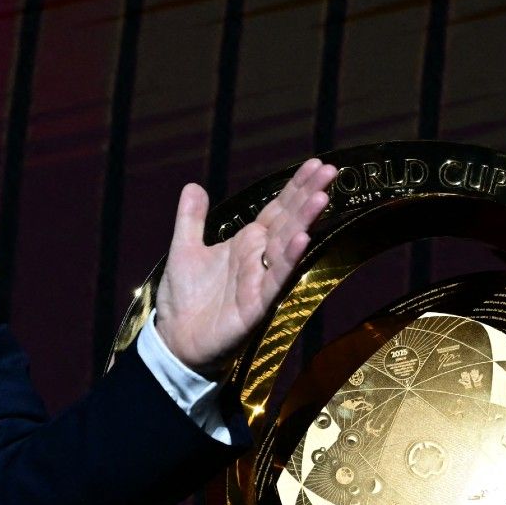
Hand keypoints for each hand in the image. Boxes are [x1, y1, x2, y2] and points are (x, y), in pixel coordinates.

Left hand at [153, 158, 340, 375]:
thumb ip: (191, 219)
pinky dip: (289, 259)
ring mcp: (261, 280)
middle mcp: (259, 258)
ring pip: (287, 246)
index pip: (277, 209)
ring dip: (304, 221)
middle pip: (289, 221)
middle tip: (330, 171)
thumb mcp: (184, 249)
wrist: (175, 340)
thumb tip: (194, 185)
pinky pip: (276, 279)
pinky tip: (302, 239)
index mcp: (246, 243)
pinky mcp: (257, 304)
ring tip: (321, 197)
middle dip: (308, 196)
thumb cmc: (183, 298)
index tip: (318, 164)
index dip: (296, 187)